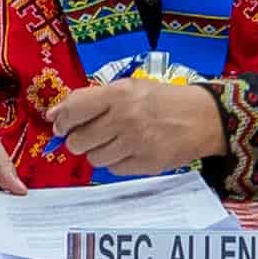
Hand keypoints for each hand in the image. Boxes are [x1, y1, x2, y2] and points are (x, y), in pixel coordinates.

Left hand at [45, 71, 230, 181]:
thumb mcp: (129, 88)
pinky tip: (128, 150)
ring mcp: (136, 144)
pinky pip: (113, 170)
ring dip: (98, 151)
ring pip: (94, 159)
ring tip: (114, 141)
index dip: (62, 121)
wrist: (203, 117)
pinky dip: (116, 162)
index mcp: (119, 95)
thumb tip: (54, 115)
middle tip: (89, 134)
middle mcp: (125, 119)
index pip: (73, 111)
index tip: (61, 125)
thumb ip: (91, 99)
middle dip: (78, 140)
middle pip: (78, 141)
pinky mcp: (146, 164)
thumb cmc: (162, 100)